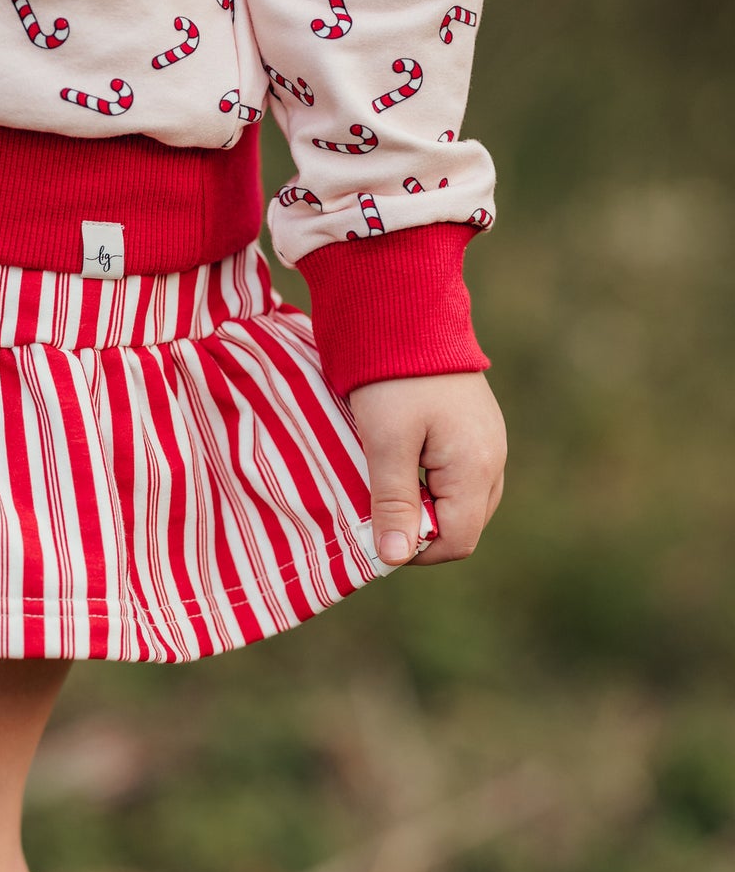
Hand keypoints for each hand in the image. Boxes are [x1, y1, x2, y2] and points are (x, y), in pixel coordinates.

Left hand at [348, 372, 505, 567]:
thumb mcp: (386, 443)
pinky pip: (460, 475)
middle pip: (464, 525)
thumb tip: (394, 557)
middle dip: (421, 529)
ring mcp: (489, 442)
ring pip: (462, 501)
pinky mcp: (476, 428)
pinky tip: (401, 464)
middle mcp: (494, 460)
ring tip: (386, 486)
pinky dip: (431, 482)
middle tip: (379, 511)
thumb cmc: (394, 379)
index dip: (416, 551)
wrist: (410, 313)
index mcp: (477, 469)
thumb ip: (394, 502)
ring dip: (426, 505)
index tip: (377, 535)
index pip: (457, 541)